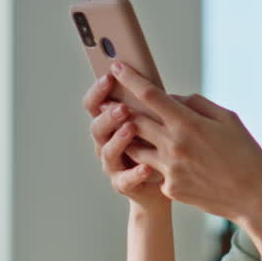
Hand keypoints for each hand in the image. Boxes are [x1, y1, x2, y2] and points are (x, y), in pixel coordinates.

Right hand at [82, 74, 167, 208]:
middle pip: (97, 127)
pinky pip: (126, 179)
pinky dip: (135, 173)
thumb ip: (150, 104)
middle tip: (123, 107)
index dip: (99, 90)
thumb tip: (156, 84)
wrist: (166, 181)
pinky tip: (146, 167)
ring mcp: (112, 164)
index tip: (109, 76)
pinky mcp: (123, 184)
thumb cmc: (160, 144)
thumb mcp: (156, 120)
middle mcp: (105, 142)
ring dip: (118, 140)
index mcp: (110, 123)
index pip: (95, 104)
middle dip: (108, 115)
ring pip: (107, 152)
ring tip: (132, 129)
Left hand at [108, 61, 261, 224]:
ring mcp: (169, 169)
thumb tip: (171, 99)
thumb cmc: (244, 154)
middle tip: (110, 101)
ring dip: (130, 137)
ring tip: (130, 131)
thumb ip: (196, 104)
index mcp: (188, 123)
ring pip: (135, 147)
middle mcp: (174, 145)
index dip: (130, 79)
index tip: (117, 67)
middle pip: (134, 120)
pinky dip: (156, 163)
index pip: (150, 95)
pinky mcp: (170, 188)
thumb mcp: (228, 119)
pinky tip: (166, 163)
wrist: (253, 196)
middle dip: (119, 108)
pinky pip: (154, 170)